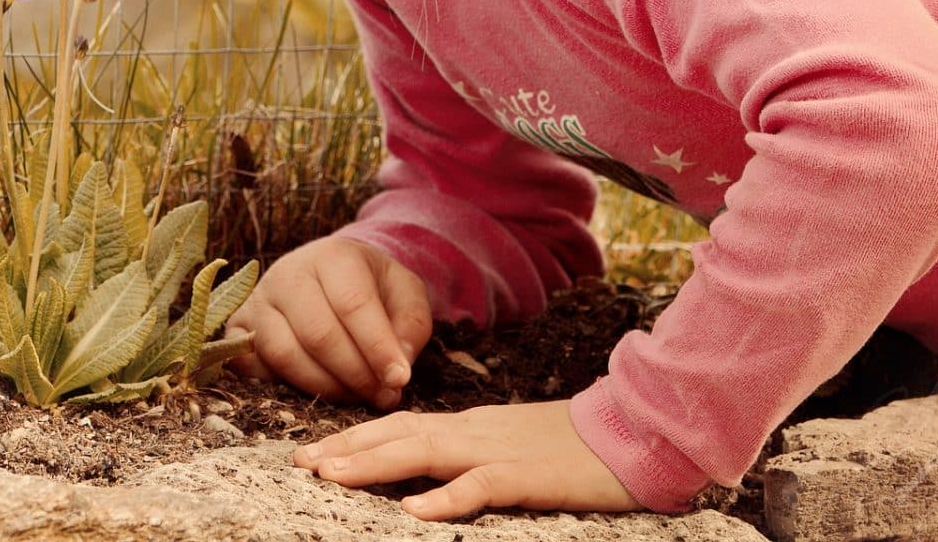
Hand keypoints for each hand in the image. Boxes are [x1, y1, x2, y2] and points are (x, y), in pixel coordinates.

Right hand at [224, 236, 431, 408]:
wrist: (332, 272)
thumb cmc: (372, 286)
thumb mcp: (406, 293)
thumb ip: (411, 326)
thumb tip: (397, 367)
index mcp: (333, 255)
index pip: (353, 304)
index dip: (377, 348)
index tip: (399, 380)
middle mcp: (288, 273)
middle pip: (318, 334)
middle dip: (355, 374)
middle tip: (382, 396)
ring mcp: (258, 300)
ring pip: (284, 354)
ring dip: (324, 386)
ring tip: (355, 395)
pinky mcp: (238, 327)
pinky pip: (250, 365)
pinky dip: (280, 386)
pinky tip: (313, 391)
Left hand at [294, 400, 640, 519]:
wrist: (636, 433)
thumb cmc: (576, 448)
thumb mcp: (513, 446)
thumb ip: (472, 454)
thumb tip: (428, 473)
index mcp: (471, 426)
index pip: (401, 424)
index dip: (355, 437)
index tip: (313, 452)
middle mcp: (475, 431)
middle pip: (400, 432)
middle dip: (347, 448)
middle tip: (302, 462)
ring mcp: (500, 450)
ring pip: (426, 451)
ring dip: (375, 463)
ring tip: (332, 476)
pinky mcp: (528, 476)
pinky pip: (480, 486)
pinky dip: (446, 498)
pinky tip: (415, 512)